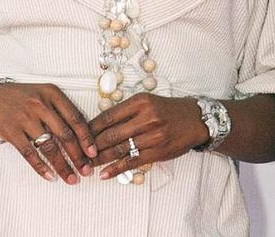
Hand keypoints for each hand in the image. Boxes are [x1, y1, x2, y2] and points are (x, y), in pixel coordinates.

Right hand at [0, 82, 98, 183]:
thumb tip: (83, 135)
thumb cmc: (23, 97)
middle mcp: (40, 105)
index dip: (87, 138)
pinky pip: (29, 153)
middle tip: (86, 170)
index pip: (75, 118)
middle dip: (78, 156)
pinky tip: (50, 176)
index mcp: (53, 94)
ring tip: (71, 177)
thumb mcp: (44, 93)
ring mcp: (25, 118)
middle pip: (65, 135)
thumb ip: (62, 110)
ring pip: (48, 146)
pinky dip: (40, 167)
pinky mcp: (11, 131)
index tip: (94, 153)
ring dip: (62, 165)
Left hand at [91, 94, 210, 179]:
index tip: (79, 135)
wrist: (195, 120)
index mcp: (140, 102)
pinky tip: (104, 174)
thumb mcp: (148, 101)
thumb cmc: (168, 110)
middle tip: (78, 153)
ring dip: (100, 159)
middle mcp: (146, 117)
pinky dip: (116, 169)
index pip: (108, 116)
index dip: (91, 127)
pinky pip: (132, 161)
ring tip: (87, 165)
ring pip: (119, 149)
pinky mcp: (157, 151)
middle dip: (91, 145)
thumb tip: (100, 124)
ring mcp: (152, 135)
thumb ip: (127, 111)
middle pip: (111, 134)